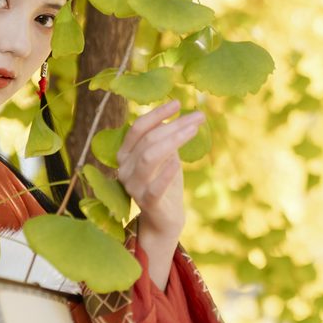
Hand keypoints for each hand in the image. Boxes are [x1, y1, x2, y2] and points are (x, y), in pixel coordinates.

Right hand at [115, 99, 204, 247]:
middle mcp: (124, 169)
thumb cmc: (165, 183)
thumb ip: (165, 138)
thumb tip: (176, 115)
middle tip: (198, 116)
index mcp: (124, 155)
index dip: (157, 114)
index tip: (178, 102)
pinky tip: (178, 162)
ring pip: (149, 157)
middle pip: (148, 140)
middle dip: (174, 125)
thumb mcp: (164, 157)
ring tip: (193, 130)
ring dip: (173, 140)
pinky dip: (167, 173)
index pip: (137, 128)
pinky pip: (154, 186)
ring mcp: (133, 187)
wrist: (165, 219)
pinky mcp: (146, 203)